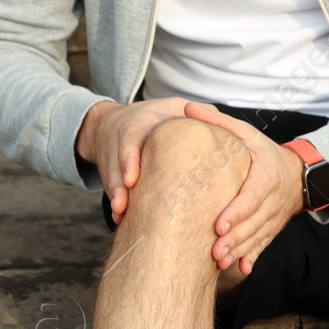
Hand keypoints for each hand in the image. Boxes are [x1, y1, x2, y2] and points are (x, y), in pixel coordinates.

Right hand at [75, 97, 191, 223]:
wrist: (108, 124)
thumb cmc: (152, 117)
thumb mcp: (171, 107)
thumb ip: (195, 111)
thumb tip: (221, 121)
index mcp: (136, 126)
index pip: (129, 143)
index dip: (129, 161)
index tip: (132, 180)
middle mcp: (120, 144)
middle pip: (116, 167)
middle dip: (118, 187)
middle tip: (123, 207)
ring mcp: (113, 161)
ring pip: (112, 181)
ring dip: (116, 200)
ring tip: (121, 217)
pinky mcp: (111, 176)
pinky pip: (113, 190)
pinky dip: (118, 206)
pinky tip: (122, 221)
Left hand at [182, 101, 306, 274]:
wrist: (298, 174)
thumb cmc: (264, 152)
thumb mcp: (247, 132)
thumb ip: (219, 122)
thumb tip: (188, 108)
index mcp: (266, 176)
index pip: (252, 197)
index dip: (237, 213)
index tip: (219, 225)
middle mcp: (273, 199)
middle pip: (253, 223)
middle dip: (234, 238)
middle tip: (214, 251)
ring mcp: (274, 217)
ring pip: (258, 237)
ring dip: (240, 250)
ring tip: (221, 261)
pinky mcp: (273, 228)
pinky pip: (264, 244)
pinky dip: (253, 257)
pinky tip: (241, 268)